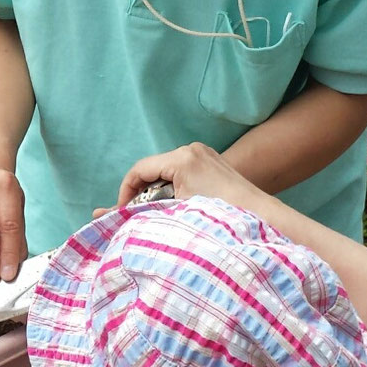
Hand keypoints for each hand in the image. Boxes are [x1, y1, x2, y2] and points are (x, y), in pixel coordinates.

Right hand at [113, 143, 269, 213]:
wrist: (259, 216)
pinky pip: (182, 171)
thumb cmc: (218, 217)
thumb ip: (142, 211)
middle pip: (153, 168)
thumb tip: (107, 215)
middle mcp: (191, 149)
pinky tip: (178, 207)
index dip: (125, 192)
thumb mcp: (174, 213)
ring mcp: (204, 153)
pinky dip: (173, 187)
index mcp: (181, 158)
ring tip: (159, 214)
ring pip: (166, 170)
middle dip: (142, 193)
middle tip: (139, 215)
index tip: (123, 212)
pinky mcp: (212, 161)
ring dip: (158, 191)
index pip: (139, 169)